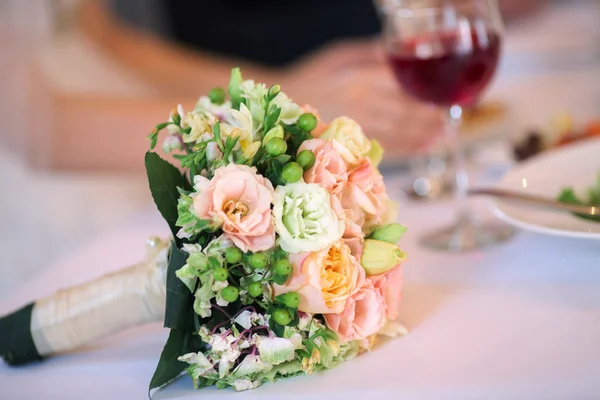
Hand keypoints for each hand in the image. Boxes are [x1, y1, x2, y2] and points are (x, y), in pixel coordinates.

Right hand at [282, 40, 443, 155]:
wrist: (281, 108)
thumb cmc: (310, 77)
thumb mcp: (338, 55)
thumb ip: (369, 54)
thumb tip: (398, 52)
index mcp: (358, 77)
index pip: (402, 86)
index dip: (427, 93)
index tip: (445, 96)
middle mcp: (360, 102)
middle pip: (404, 110)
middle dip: (430, 116)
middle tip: (450, 119)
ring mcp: (355, 125)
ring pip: (397, 130)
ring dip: (423, 134)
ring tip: (442, 136)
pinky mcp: (349, 143)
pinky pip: (383, 146)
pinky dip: (406, 148)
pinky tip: (422, 147)